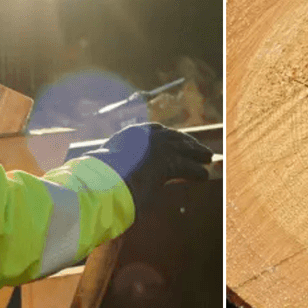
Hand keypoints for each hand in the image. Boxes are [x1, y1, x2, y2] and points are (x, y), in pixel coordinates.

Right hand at [86, 123, 213, 218]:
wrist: (105, 177)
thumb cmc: (100, 175)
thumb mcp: (105, 164)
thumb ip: (113, 164)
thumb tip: (105, 169)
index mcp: (132, 134)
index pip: (155, 129)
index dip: (168, 135)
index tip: (176, 138)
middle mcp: (148, 136)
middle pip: (174, 136)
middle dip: (188, 142)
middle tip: (199, 147)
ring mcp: (159, 146)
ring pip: (184, 149)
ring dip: (197, 153)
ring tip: (208, 158)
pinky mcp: (169, 162)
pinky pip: (187, 167)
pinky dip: (196, 171)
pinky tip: (204, 176)